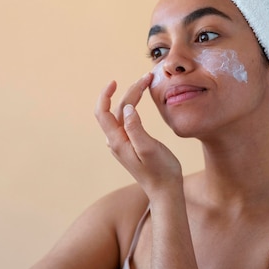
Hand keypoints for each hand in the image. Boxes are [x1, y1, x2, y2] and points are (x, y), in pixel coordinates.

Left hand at [95, 73, 182, 196]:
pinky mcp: (130, 144)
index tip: (115, 81)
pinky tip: (140, 102)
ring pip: (122, 113)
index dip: (105, 95)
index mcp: (117, 141)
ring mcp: (122, 143)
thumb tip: (127, 108)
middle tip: (147, 77)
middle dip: (130, 91)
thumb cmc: (160, 171)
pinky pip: (127, 120)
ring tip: (145, 83)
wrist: (165, 190)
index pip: (102, 112)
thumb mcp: (149, 148)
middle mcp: (116, 141)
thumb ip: (136, 128)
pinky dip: (134, 106)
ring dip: (132, 97)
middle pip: (116, 109)